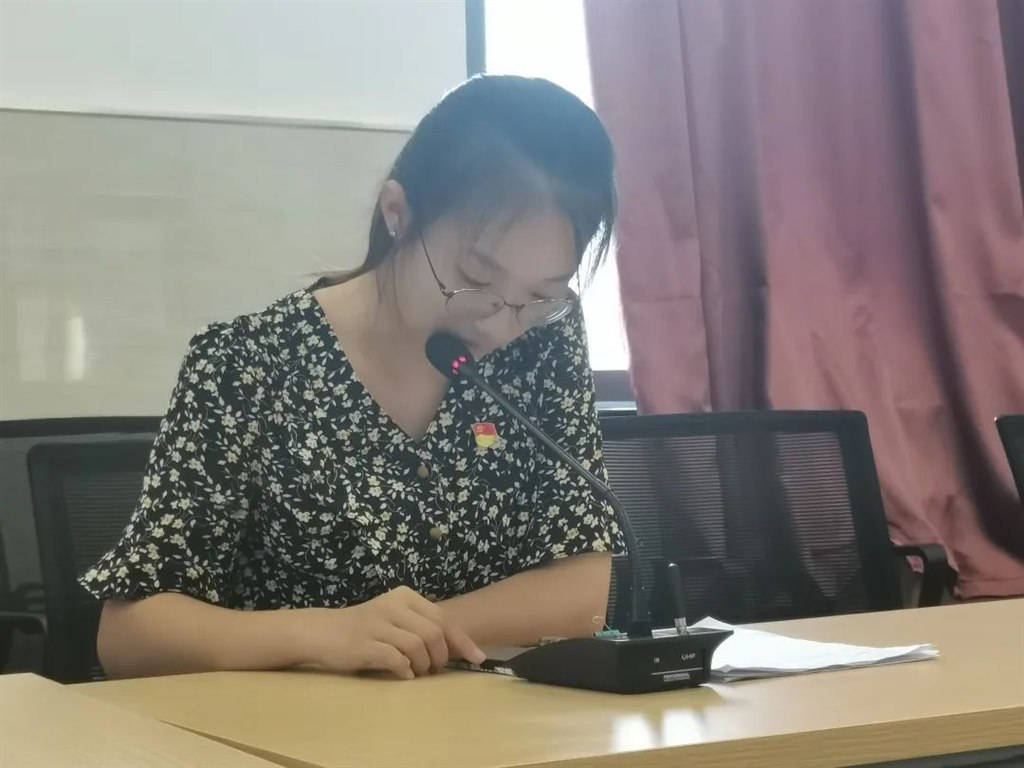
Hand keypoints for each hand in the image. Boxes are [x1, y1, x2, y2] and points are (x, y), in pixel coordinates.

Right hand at [298, 586, 485, 678]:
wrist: (323, 632)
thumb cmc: (365, 628)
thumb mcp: (395, 618)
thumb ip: (420, 626)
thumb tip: (456, 648)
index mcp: (405, 596)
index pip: (443, 618)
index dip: (463, 640)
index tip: (478, 658)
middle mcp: (393, 605)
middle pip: (434, 633)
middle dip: (441, 656)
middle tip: (435, 669)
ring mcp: (378, 624)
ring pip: (418, 646)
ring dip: (423, 665)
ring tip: (418, 672)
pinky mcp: (365, 644)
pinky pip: (396, 659)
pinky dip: (405, 670)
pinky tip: (403, 674)